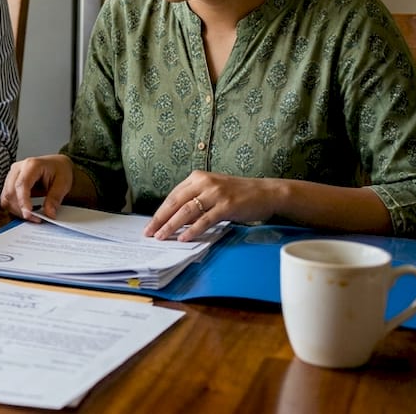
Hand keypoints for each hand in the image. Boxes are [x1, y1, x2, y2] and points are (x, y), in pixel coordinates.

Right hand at [0, 154, 75, 221]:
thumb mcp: (63, 184)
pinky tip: (27, 210)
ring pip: (6, 197)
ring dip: (17, 210)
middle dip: (20, 209)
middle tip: (36, 219)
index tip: (28, 214)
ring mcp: (12, 175)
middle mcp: (18, 168)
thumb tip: (49, 213)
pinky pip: (6, 199)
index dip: (23, 201)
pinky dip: (14, 208)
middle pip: (10, 192)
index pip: (21, 184)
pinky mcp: (9, 183)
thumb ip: (55, 198)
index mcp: (32, 165)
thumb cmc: (59, 170)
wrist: (56, 165)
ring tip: (32, 215)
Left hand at [143, 170, 280, 240]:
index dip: (160, 212)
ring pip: (187, 211)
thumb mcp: (212, 191)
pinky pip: (205, 220)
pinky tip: (184, 238)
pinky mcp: (226, 205)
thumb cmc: (237, 194)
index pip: (173, 196)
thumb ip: (194, 201)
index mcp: (197, 177)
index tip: (150, 225)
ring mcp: (216, 193)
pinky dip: (193, 230)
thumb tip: (174, 220)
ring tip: (162, 237)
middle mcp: (204, 182)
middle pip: (176, 203)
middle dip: (160, 220)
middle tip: (149, 233)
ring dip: (172, 226)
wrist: (265, 192)